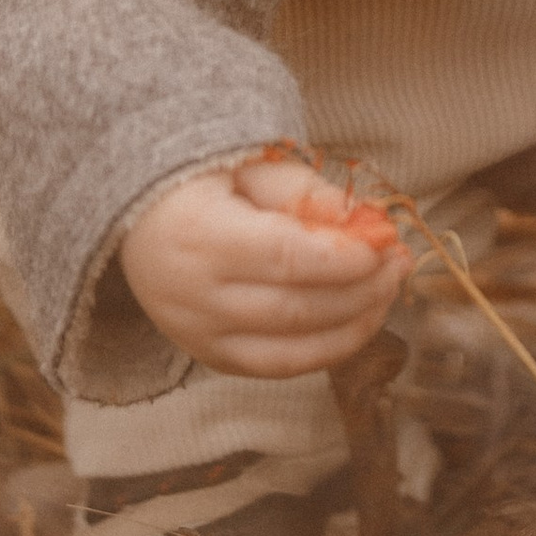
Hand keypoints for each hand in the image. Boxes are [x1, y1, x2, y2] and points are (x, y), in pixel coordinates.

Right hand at [119, 149, 409, 376]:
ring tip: (388, 291)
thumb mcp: (251, 167)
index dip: (346, 258)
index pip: (287, 259)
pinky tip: (357, 321)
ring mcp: (197, 337)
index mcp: (200, 238)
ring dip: (354, 325)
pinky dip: (325, 350)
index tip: (387, 243)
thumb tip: (369, 223)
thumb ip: (307, 192)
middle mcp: (193, 298)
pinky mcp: (209, 358)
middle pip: (297, 309)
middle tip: (401, 263)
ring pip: (292, 351)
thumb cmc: (201, 181)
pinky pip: (277, 368)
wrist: (135, 216)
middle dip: (362, 290)